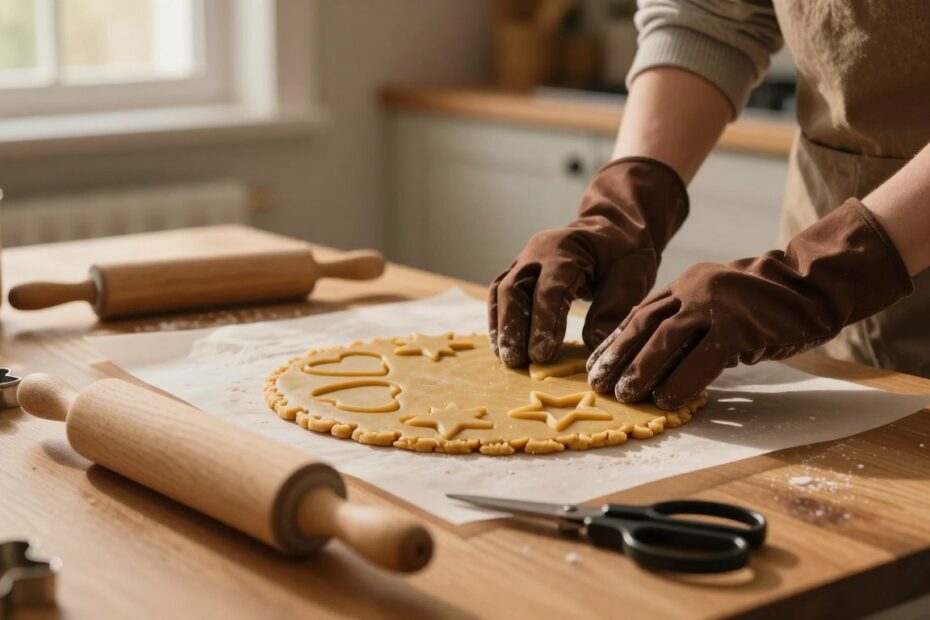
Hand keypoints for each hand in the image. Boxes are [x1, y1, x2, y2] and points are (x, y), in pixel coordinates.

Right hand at [488, 157, 688, 366]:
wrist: (613, 226)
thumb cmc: (625, 251)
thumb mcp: (632, 275)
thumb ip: (614, 308)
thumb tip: (594, 344)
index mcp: (567, 250)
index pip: (548, 289)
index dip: (543, 323)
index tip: (542, 355)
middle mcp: (538, 252)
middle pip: (513, 288)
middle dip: (512, 327)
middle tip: (518, 361)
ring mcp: (525, 258)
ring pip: (500, 290)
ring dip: (501, 325)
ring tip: (506, 357)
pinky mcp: (520, 269)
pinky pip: (500, 292)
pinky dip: (499, 318)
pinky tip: (503, 343)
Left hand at [587, 199, 912, 409]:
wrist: (813, 283)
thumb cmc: (767, 302)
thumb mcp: (718, 303)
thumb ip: (689, 321)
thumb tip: (657, 357)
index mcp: (686, 284)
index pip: (639, 314)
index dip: (615, 341)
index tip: (595, 365)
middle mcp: (693, 290)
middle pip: (643, 326)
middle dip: (617, 357)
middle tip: (599, 384)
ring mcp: (715, 306)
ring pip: (664, 340)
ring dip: (641, 370)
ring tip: (626, 395)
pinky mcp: (737, 326)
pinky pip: (701, 360)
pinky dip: (681, 382)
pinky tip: (667, 401)